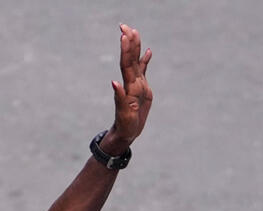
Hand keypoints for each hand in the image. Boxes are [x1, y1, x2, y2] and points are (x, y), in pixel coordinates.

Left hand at [108, 24, 152, 147]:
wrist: (126, 132)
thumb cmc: (124, 125)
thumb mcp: (123, 114)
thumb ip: (120, 98)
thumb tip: (114, 83)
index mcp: (128, 86)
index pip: (126, 64)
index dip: (126, 50)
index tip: (124, 35)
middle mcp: (131, 82)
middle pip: (130, 58)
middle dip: (129, 42)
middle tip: (125, 26)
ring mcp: (136, 84)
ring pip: (136, 61)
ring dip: (135, 47)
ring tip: (135, 31)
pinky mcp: (141, 88)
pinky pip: (144, 70)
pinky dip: (145, 60)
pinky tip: (148, 51)